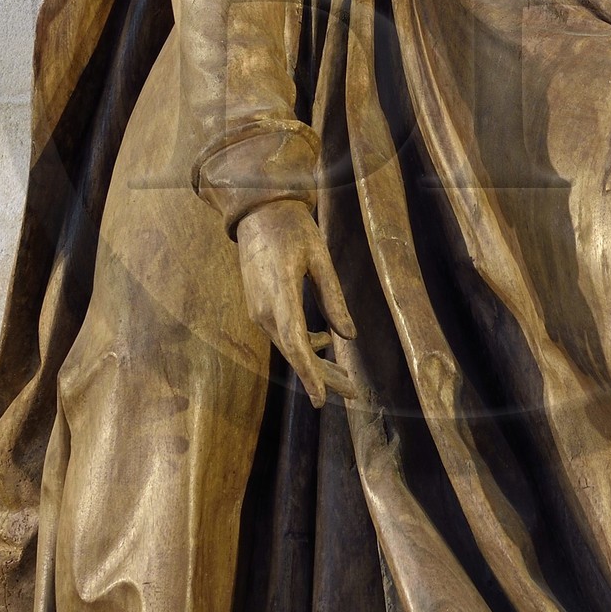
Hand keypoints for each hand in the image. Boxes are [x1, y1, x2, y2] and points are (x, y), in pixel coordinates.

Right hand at [234, 199, 356, 404]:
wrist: (258, 212)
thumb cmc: (292, 229)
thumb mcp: (320, 258)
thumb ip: (333, 298)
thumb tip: (349, 336)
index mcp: (280, 294)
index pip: (295, 343)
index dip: (310, 373)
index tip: (321, 399)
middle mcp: (264, 309)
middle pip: (295, 352)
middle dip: (322, 376)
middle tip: (352, 393)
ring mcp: (258, 310)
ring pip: (289, 346)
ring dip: (315, 363)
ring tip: (345, 378)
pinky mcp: (258, 307)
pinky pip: (282, 334)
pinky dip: (303, 344)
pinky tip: (324, 342)